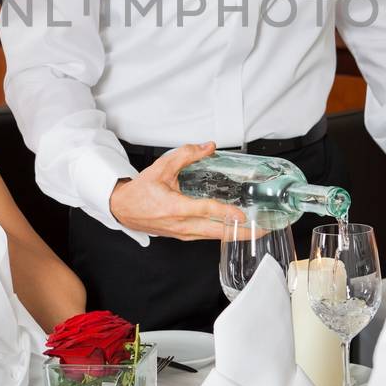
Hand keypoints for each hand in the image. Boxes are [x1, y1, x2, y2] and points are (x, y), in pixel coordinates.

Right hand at [110, 141, 245, 239]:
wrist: (123, 209)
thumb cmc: (140, 191)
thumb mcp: (161, 167)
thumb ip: (186, 155)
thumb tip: (208, 147)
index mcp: (175, 207)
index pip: (206, 211)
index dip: (226, 213)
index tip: (243, 215)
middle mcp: (181, 224)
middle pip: (217, 232)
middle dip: (241, 232)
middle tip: (262, 230)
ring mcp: (183, 233)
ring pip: (214, 237)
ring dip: (235, 235)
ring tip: (255, 231)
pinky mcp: (183, 235)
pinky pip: (207, 237)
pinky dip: (223, 234)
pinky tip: (235, 230)